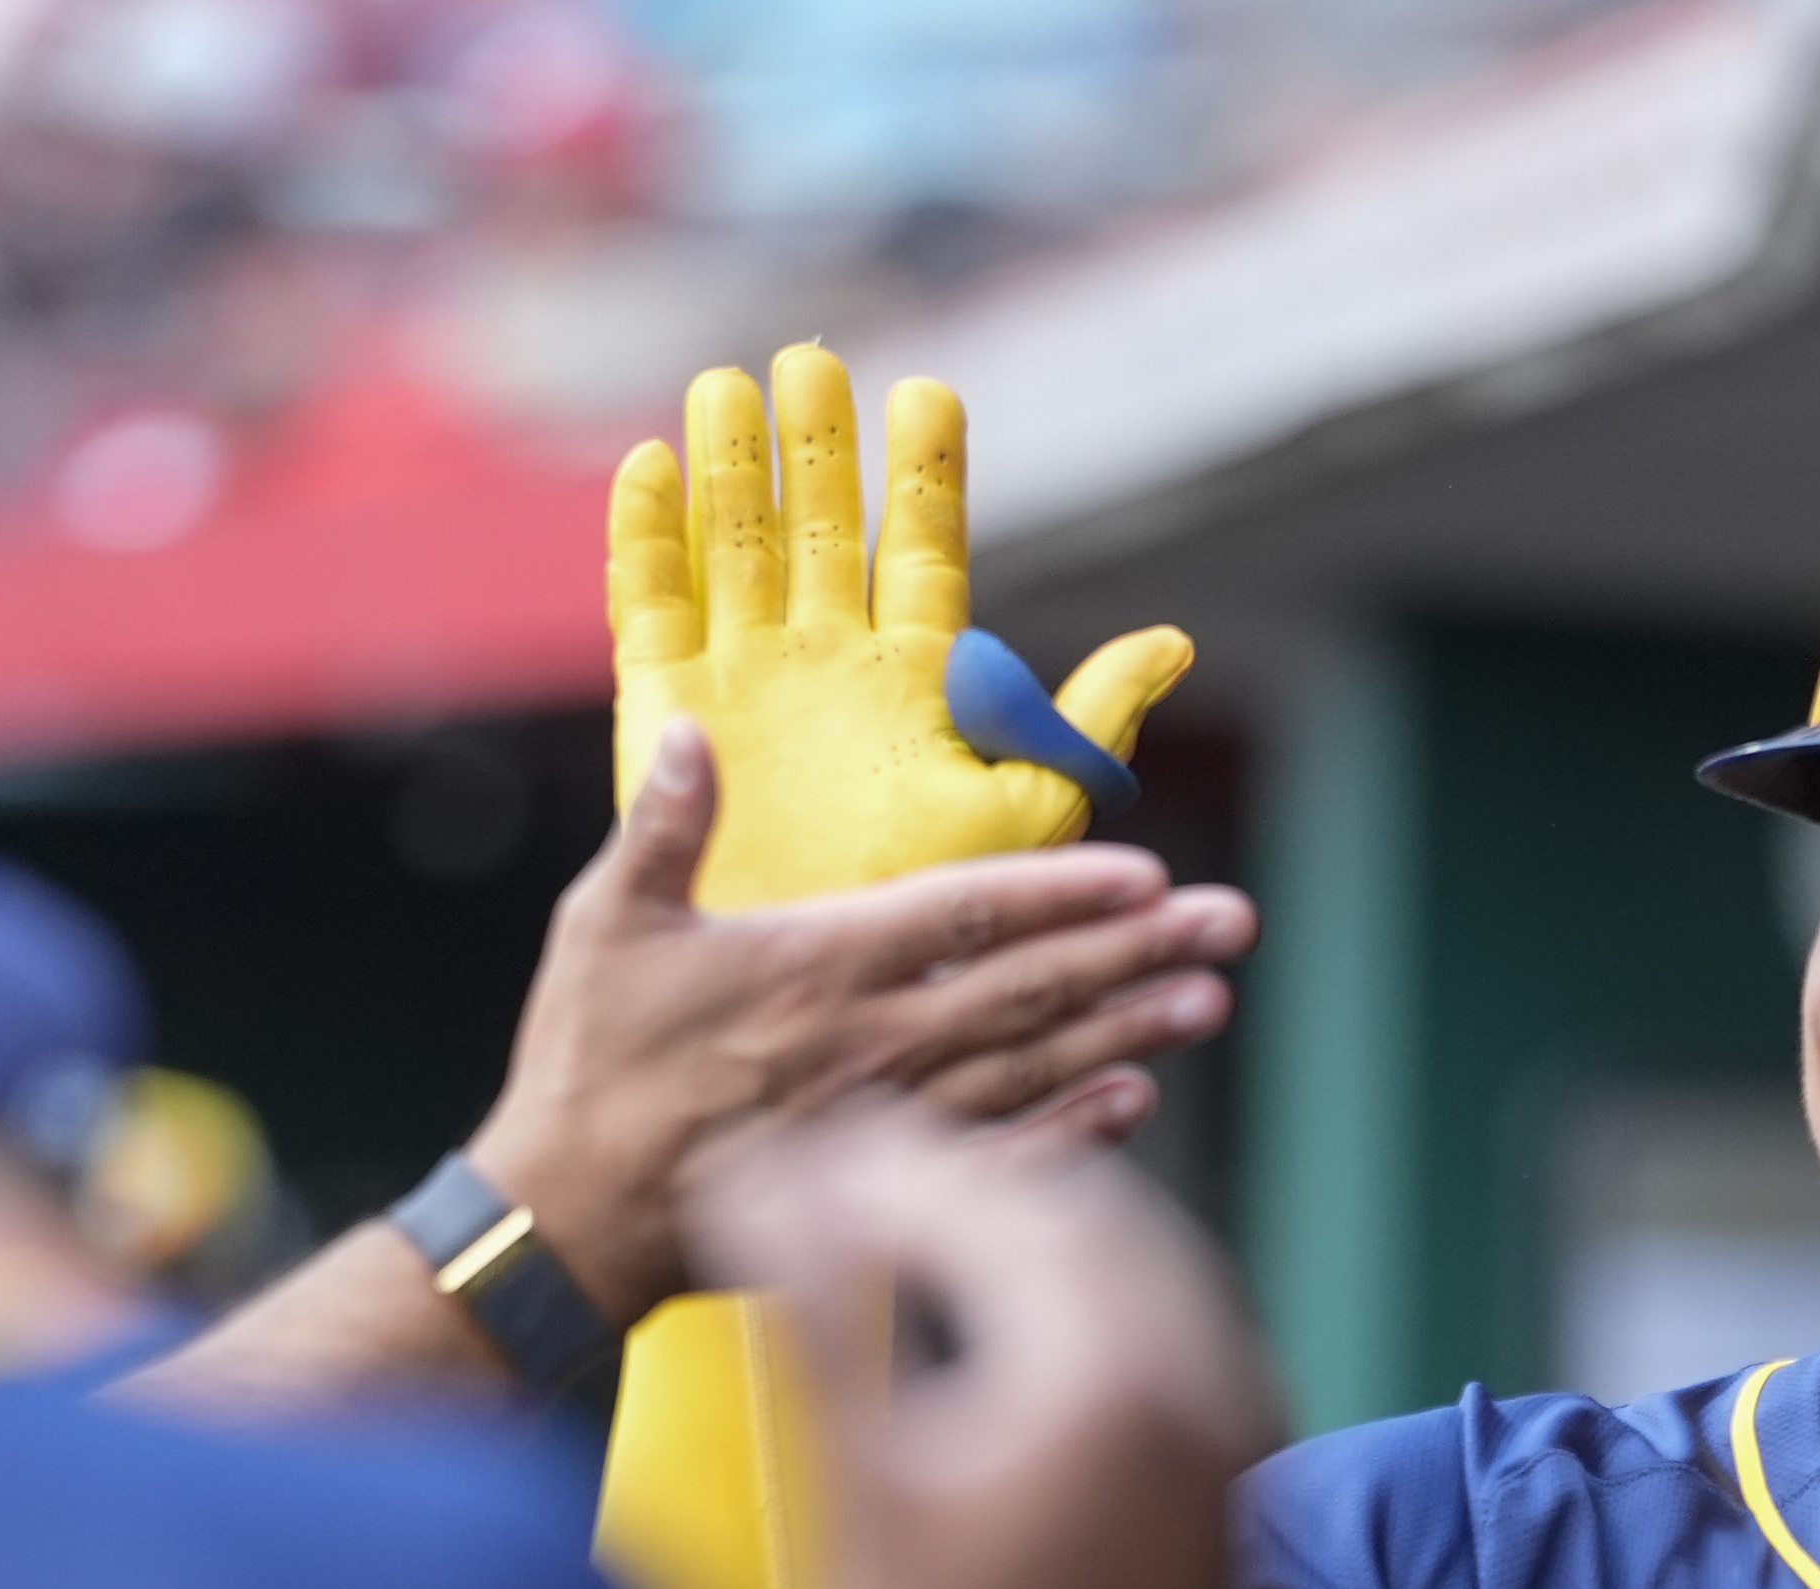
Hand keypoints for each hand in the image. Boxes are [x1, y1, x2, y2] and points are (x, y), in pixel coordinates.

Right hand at [464, 719, 1253, 1332]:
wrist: (568, 1220)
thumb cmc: (585, 1066)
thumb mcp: (603, 926)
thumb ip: (663, 828)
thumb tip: (691, 732)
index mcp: (815, 966)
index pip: (967, 916)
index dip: (1065, 891)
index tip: (1151, 874)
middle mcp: (869, 1042)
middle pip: (1030, 990)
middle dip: (1137, 955)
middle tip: (1233, 926)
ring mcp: (882, 1122)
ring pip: (1032, 1069)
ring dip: (1128, 1034)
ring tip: (1211, 1003)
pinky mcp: (875, 1191)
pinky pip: (996, 1160)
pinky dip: (1073, 1134)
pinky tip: (1135, 1103)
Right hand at [613, 348, 1193, 913]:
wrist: (808, 1002)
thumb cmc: (925, 921)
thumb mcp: (1024, 817)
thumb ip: (1083, 726)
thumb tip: (1173, 642)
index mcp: (913, 686)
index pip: (923, 555)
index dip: (925, 475)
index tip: (928, 393)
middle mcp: (829, 672)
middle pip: (821, 530)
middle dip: (816, 445)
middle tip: (811, 355)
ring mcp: (746, 686)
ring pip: (735, 550)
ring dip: (728, 468)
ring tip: (725, 380)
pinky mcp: (664, 719)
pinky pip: (650, 614)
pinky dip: (646, 543)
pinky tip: (647, 469)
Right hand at [680, 1104, 1279, 1588]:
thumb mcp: (858, 1494)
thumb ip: (819, 1315)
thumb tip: (761, 1179)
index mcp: (1115, 1368)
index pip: (990, 1202)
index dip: (878, 1167)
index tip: (792, 1157)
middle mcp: (1208, 1386)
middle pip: (1085, 1218)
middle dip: (964, 1183)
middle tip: (849, 1176)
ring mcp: (1239, 1444)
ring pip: (1143, 1275)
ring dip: (1035, 1239)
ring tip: (916, 1238)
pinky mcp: (1239, 1499)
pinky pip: (1175, 1347)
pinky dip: (1091, 1311)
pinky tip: (1012, 1338)